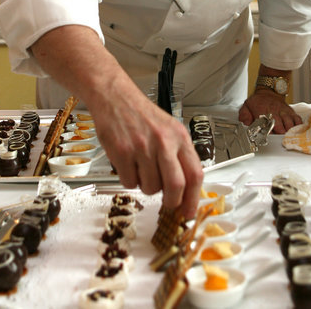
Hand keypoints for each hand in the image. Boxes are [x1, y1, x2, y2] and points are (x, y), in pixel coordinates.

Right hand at [31, 25, 202, 218]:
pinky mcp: (122, 152)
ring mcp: (142, 147)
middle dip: (172, 202)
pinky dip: (129, 180)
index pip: (195, 174)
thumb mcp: (169, 130)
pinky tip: (128, 163)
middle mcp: (164, 142)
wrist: (115, 98)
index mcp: (180, 137)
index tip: (188, 213)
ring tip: (142, 168)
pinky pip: (129, 183)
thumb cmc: (143, 116)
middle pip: (176, 186)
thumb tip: (187, 190)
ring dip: (146, 186)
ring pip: (150, 188)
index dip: (194, 199)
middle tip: (167, 203)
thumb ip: (179, 156)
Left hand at [238, 88, 301, 133]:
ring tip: (288, 138)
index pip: (266, 124)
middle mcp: (274, 112)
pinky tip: (296, 131)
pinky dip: (298, 126)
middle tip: (280, 141)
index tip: (269, 137)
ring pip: (290, 123)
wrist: (269, 91)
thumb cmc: (258, 102)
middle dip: (280, 135)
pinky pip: (297, 119)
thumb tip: (246, 124)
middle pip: (280, 126)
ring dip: (289, 132)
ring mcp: (284, 112)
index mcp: (263, 111)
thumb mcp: (247, 106)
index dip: (268, 132)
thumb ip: (244, 116)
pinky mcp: (291, 111)